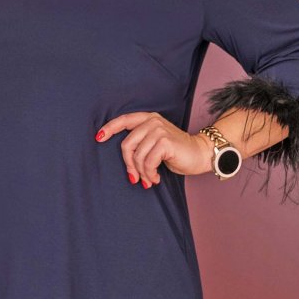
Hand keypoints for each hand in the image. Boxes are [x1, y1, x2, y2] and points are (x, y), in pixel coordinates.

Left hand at [95, 112, 211, 184]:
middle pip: (126, 145)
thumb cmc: (176, 152)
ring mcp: (159, 130)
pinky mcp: (165, 141)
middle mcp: (152, 121)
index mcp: (148, 119)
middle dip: (129, 165)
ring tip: (149, 179)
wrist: (200, 154)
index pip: (124, 120)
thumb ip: (140, 144)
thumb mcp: (155, 144)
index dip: (109, 128)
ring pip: (137, 156)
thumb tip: (125, 160)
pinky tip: (155, 178)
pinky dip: (149, 174)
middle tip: (135, 177)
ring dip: (142, 173)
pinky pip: (147, 162)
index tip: (99, 138)